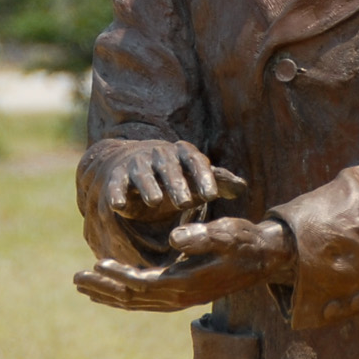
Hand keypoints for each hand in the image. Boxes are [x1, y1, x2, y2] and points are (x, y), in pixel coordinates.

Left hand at [73, 217, 292, 312]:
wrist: (262, 259)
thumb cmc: (245, 242)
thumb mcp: (228, 233)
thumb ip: (203, 236)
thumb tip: (175, 237)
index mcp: (188, 284)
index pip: (145, 284)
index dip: (120, 275)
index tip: (97, 263)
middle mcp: (180, 297)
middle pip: (133, 298)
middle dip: (104, 287)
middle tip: (75, 278)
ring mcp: (179, 298)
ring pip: (136, 301)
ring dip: (108, 292)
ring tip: (82, 283)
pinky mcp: (179, 293)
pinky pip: (144, 299)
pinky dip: (122, 293)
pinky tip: (108, 285)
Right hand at [80, 138, 246, 222]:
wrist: (132, 162)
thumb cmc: (174, 174)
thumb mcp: (195, 176)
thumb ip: (218, 181)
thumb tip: (242, 187)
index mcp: (182, 154)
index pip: (195, 161)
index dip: (203, 176)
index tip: (211, 195)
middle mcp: (159, 154)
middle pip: (169, 166)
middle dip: (177, 183)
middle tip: (185, 202)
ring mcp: (137, 163)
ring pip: (143, 173)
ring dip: (148, 186)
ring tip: (155, 201)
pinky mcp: (117, 175)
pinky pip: (117, 183)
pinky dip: (117, 192)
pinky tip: (119, 205)